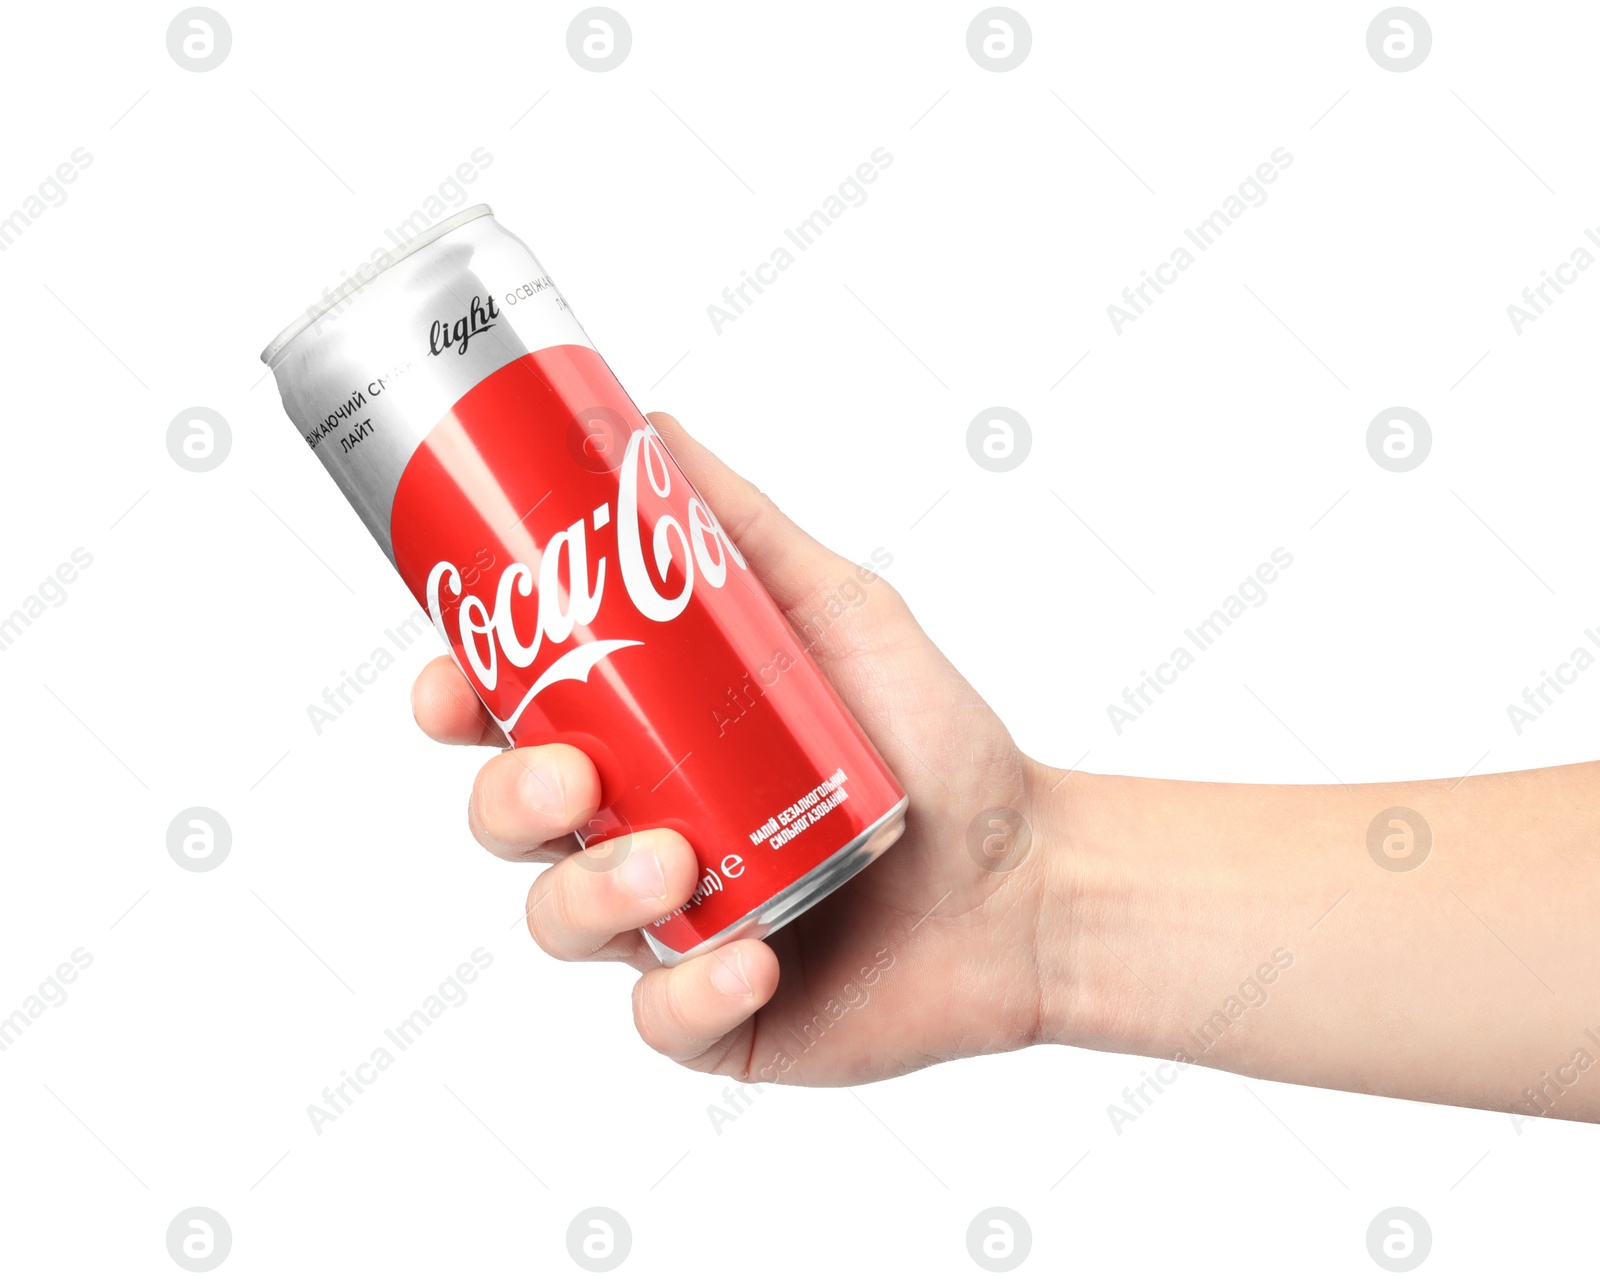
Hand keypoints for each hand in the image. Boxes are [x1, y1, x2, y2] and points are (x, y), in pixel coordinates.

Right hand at [411, 411, 1065, 1084]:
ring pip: (560, 921)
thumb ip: (744, 529)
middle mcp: (637, 827)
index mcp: (645, 737)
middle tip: (568, 777)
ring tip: (672, 864)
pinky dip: (690, 991)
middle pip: (509, 818)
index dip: (453, 702)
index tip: (450, 681)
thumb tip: (650, 426)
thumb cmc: (932, 740)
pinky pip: (658, 1017)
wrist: (1027, 875)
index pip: (508, 717)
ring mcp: (668, 925)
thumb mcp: (839, 612)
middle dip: (508, 798)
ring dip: (593, 894)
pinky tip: (751, 957)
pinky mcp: (711, 1011)